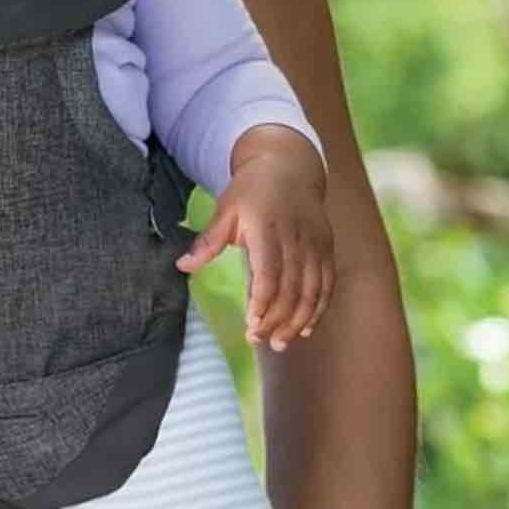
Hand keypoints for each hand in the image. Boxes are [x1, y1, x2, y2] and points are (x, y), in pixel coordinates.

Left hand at [175, 124, 332, 350]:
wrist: (288, 166)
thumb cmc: (251, 191)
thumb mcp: (225, 209)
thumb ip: (208, 241)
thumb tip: (181, 266)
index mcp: (267, 226)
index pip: (270, 270)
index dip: (263, 300)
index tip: (251, 323)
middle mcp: (296, 237)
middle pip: (292, 286)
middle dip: (277, 318)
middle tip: (259, 340)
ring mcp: (316, 244)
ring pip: (313, 290)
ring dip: (298, 320)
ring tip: (280, 342)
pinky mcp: (327, 248)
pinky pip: (327, 284)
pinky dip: (319, 309)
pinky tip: (306, 328)